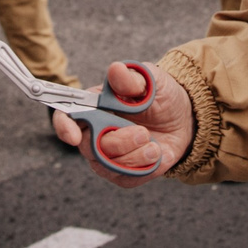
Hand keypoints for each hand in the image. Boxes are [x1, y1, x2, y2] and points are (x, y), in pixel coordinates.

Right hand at [51, 62, 192, 185]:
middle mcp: (95, 133)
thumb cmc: (161, 96)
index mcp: (94, 107)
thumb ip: (133, 79)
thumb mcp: (152, 81)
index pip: (67, 117)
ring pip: (108, 165)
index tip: (72, 136)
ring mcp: (108, 156)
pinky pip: (126, 178)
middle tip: (143, 133)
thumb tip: (116, 69)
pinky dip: (144, 167)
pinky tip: (156, 152)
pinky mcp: (123, 174)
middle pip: (89, 147)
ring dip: (135, 155)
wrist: (183, 119)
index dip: (64, 127)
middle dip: (119, 142)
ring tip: (153, 143)